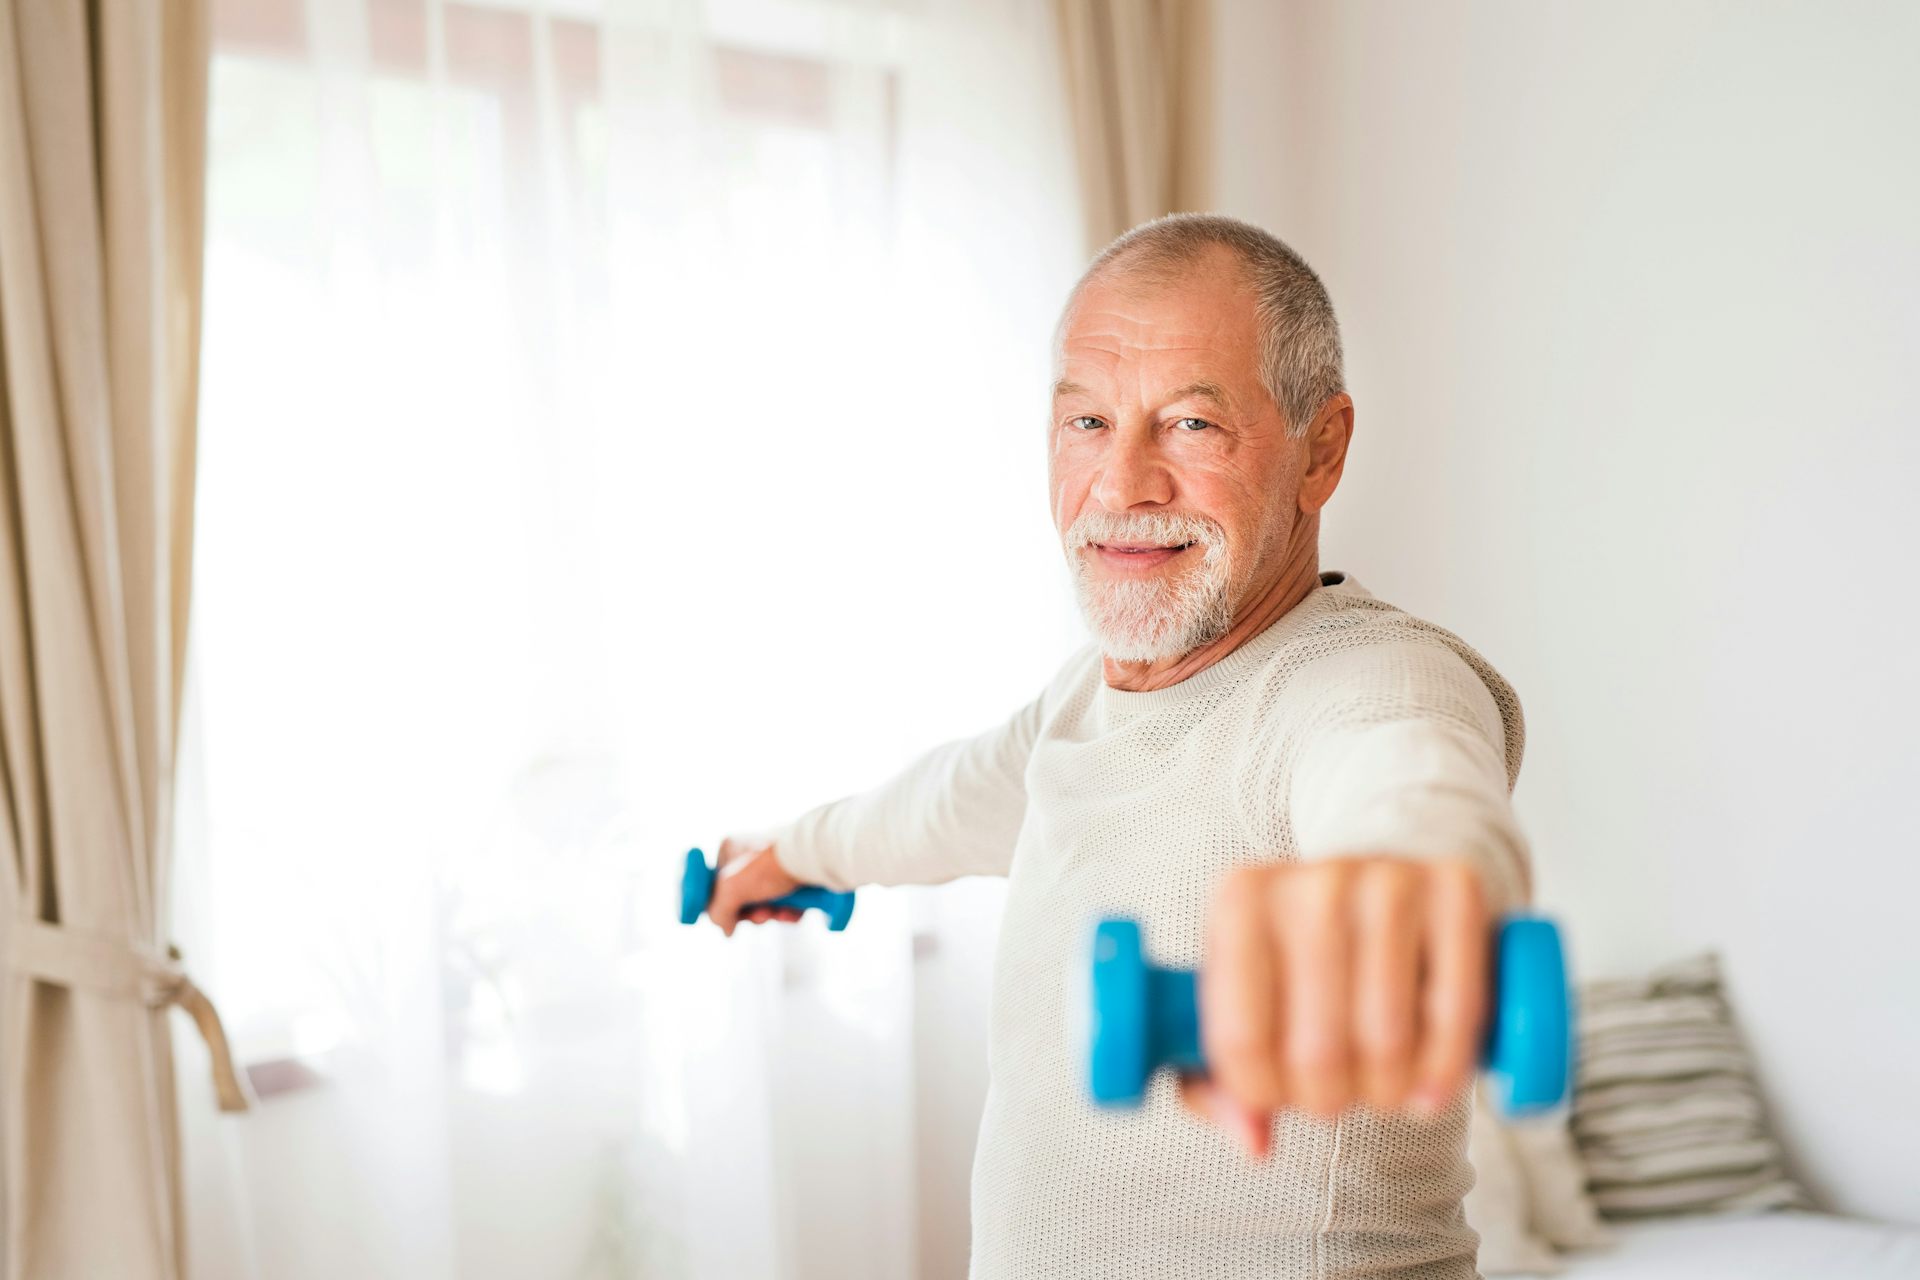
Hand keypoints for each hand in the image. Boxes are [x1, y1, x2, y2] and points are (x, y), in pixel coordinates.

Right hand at [706, 834, 805, 936]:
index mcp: (732, 849)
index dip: (723, 905)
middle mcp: (753, 853)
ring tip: (779, 913)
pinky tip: (793, 912)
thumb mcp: (730, 890)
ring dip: (772, 915)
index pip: (717, 884)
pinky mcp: (797, 875)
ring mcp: (777, 864)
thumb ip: (719, 912)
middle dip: (752, 913)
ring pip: (767, 901)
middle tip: (761, 915)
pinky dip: (789, 912)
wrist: (815, 857)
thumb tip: (727, 929)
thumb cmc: (769, 866)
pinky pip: (788, 901)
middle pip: (743, 896)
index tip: (730, 917)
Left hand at [1181, 856, 1488, 1156]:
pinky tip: (1429, 1084)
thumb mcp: (1240, 1003)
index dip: (1264, 1094)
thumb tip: (1254, 1141)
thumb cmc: (1299, 960)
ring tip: (1380, 1084)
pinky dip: (1445, 1070)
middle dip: (1327, 1100)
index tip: (1277, 1096)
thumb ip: (1218, 1083)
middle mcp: (1312, 882)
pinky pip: (1456, 1013)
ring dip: (1386, 1092)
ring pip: (1387, 1041)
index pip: (1242, 1039)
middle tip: (1335, 1092)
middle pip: (1317, 1051)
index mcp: (1239, 902)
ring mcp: (1387, 879)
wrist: (1382, 887)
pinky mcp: (1455, 889)